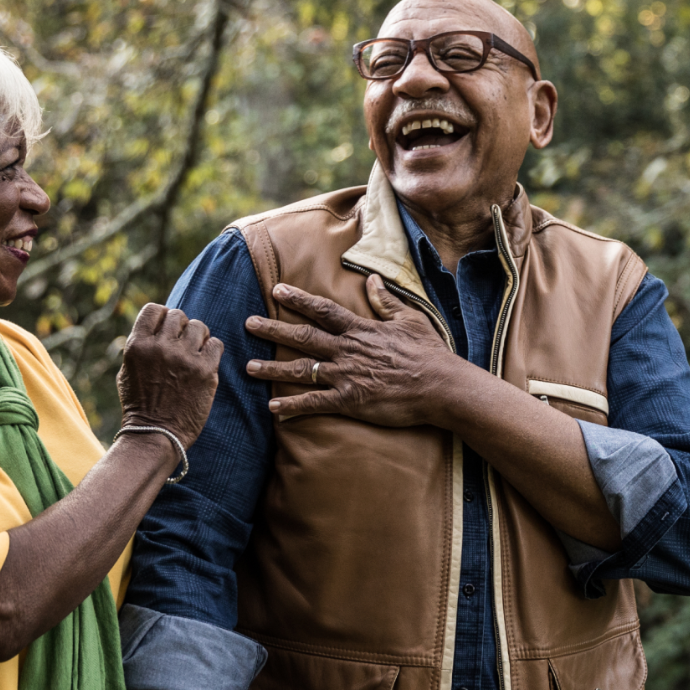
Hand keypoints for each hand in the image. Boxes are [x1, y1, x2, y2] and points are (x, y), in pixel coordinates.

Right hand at [117, 304, 223, 448]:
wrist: (155, 435)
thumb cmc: (139, 404)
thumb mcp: (127, 370)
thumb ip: (141, 345)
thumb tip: (158, 325)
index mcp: (137, 345)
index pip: (154, 309)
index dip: (162, 316)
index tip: (166, 330)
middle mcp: (160, 347)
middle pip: (179, 315)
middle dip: (181, 328)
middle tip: (181, 345)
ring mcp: (183, 358)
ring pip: (199, 326)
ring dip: (198, 338)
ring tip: (193, 354)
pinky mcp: (205, 371)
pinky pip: (216, 344)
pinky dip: (212, 351)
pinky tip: (204, 363)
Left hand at [244, 276, 456, 424]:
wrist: (441, 386)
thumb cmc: (429, 353)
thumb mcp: (409, 319)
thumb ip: (386, 301)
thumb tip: (372, 280)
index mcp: (360, 329)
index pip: (322, 310)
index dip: (297, 300)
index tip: (276, 291)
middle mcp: (347, 350)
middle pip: (303, 337)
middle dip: (273, 330)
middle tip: (248, 324)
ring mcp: (346, 376)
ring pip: (302, 370)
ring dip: (273, 370)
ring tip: (249, 368)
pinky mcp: (350, 401)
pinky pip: (315, 403)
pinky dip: (293, 407)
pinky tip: (273, 409)